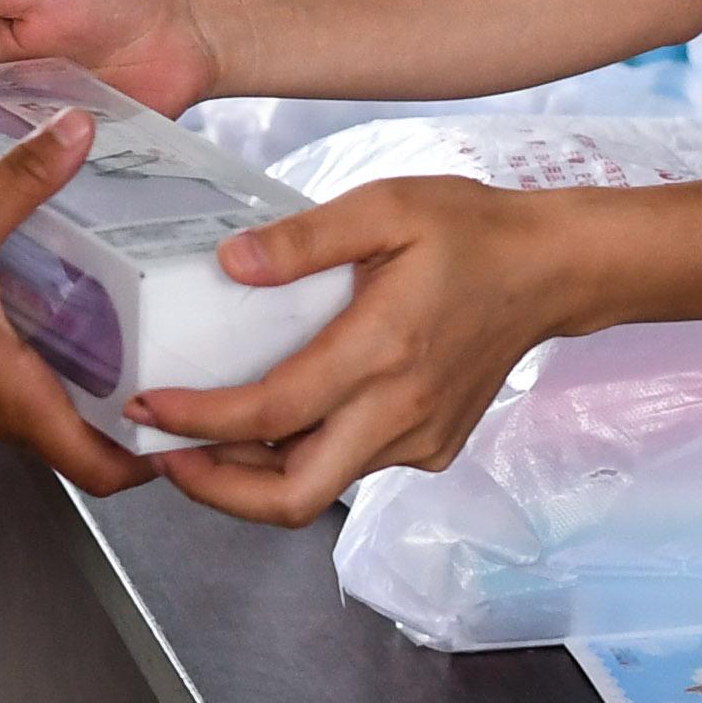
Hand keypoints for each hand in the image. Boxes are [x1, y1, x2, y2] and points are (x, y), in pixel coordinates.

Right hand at [0, 106, 156, 497]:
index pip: (107, 468)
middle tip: (172, 350)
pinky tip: (33, 291)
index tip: (193, 420)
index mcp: (13, 399)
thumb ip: (18, 180)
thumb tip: (76, 131)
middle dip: (129, 399)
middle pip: (81, 432)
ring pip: (36, 398)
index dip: (157, 454)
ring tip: (117, 312)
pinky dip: (25, 346)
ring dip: (76, 369)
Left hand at [128, 176, 585, 525]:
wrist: (553, 271)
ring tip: (199, 435)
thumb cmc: (471, 232)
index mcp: (383, 350)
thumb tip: (229, 264)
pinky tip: (271, 420)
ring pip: (318, 488)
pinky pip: (349, 468)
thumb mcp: (386, 207)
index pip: (272, 414)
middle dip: (214, 489)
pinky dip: (300, 457)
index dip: (200, 422)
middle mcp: (400, 411)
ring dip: (251, 475)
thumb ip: (304, 237)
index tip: (148, 409)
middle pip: (292, 495)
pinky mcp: (431, 447)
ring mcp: (419, 439)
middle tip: (163, 452)